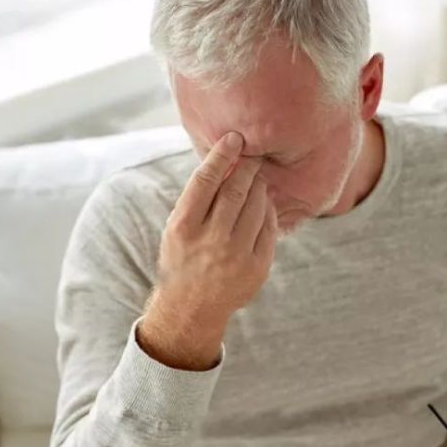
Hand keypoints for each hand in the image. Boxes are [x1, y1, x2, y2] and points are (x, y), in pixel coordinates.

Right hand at [138, 131, 277, 369]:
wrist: (192, 308)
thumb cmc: (183, 258)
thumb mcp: (177, 230)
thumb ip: (197, 200)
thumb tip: (223, 161)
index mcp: (184, 227)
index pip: (205, 181)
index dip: (221, 156)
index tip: (234, 138)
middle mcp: (211, 240)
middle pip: (235, 190)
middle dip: (247, 167)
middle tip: (253, 153)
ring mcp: (236, 255)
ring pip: (256, 206)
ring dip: (259, 186)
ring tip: (257, 178)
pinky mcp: (257, 267)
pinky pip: (268, 227)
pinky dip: (267, 210)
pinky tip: (263, 203)